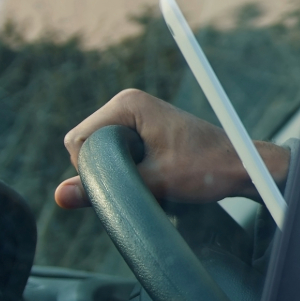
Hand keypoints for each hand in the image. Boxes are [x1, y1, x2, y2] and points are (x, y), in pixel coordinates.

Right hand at [53, 88, 289, 208]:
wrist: (241, 167)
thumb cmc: (205, 170)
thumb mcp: (153, 183)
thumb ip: (104, 188)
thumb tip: (58, 196)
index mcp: (127, 104)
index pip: (77, 140)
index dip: (91, 169)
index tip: (125, 181)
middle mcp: (127, 104)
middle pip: (85, 146)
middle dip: (103, 170)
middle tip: (142, 182)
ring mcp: (134, 117)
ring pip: (99, 154)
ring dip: (116, 173)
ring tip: (150, 179)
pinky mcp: (141, 132)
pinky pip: (115, 154)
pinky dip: (126, 171)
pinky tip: (151, 178)